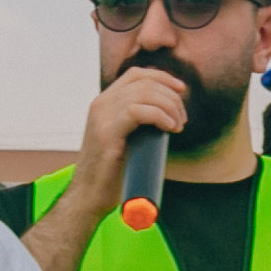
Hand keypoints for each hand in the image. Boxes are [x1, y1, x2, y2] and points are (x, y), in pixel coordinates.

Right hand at [57, 69, 196, 226]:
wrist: (88, 196)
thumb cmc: (110, 173)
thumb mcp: (123, 139)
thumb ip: (137, 123)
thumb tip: (167, 114)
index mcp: (104, 103)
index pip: (136, 74)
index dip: (162, 77)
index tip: (181, 90)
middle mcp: (100, 104)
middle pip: (144, 82)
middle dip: (171, 96)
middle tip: (182, 119)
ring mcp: (101, 117)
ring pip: (144, 93)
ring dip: (169, 106)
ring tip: (177, 126)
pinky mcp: (106, 132)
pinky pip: (138, 111)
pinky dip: (160, 116)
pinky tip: (169, 127)